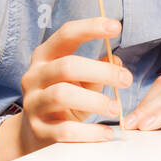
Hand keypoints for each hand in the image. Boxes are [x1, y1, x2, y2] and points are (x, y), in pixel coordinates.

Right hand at [14, 17, 129, 159]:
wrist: (35, 133)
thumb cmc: (66, 98)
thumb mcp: (81, 80)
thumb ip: (98, 69)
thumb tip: (117, 63)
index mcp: (46, 57)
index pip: (66, 34)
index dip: (90, 27)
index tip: (116, 26)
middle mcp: (34, 76)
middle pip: (67, 66)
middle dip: (101, 72)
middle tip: (127, 81)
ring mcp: (33, 103)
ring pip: (62, 95)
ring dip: (95, 101)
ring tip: (116, 109)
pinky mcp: (37, 129)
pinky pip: (64, 129)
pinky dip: (89, 132)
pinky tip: (107, 134)